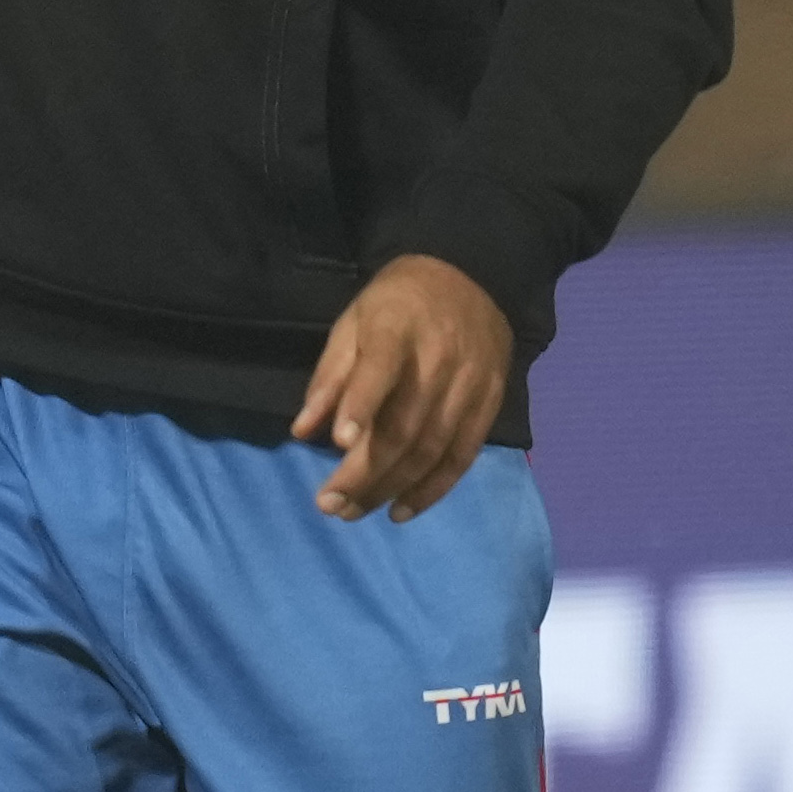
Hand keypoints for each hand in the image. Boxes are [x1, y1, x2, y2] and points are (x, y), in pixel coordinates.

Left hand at [291, 254, 513, 522]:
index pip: (380, 368)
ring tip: (354, 511)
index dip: (360, 405)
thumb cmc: (396, 306)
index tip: (337, 442)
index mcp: (398, 329)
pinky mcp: (490, 406)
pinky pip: (461, 457)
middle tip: (329, 504)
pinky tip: (401, 510)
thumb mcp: (353, 323)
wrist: (471, 280)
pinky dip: (432, 490)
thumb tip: (302, 431)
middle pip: (404, 425)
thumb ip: (330, 377)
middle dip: (365, 472)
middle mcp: (439, 360)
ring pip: (431, 449)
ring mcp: (470, 386)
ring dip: (391, 488)